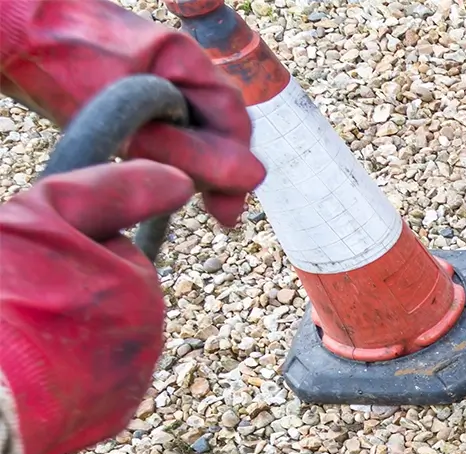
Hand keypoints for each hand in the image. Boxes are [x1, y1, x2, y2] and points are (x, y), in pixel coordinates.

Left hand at [0, 0, 264, 225]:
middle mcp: (182, 71)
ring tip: (185, 199)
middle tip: (215, 216)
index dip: (236, 169)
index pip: (233, 122)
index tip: (226, 212)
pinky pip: (168, 131)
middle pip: (218, 130)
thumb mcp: (129, 113)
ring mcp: (160, 81)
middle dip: (215, 172)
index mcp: (188, 62)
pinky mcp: (138, 96)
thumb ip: (187, 146)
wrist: (15, 33)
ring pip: (193, 134)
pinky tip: (160, 177)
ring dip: (191, 167)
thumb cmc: (62, 60)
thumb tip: (250, 178)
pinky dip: (167, 157)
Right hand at [0, 161, 194, 453]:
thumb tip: (180, 180)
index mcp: (139, 285)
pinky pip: (96, 385)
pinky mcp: (112, 420)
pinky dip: (68, 377)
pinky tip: (32, 372)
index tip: (30, 266)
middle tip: (21, 303)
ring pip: (104, 341)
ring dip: (69, 335)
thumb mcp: (43, 214)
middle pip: (112, 299)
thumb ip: (114, 191)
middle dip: (72, 295)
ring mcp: (134, 382)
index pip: (114, 253)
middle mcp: (150, 336)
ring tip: (22, 338)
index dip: (64, 252)